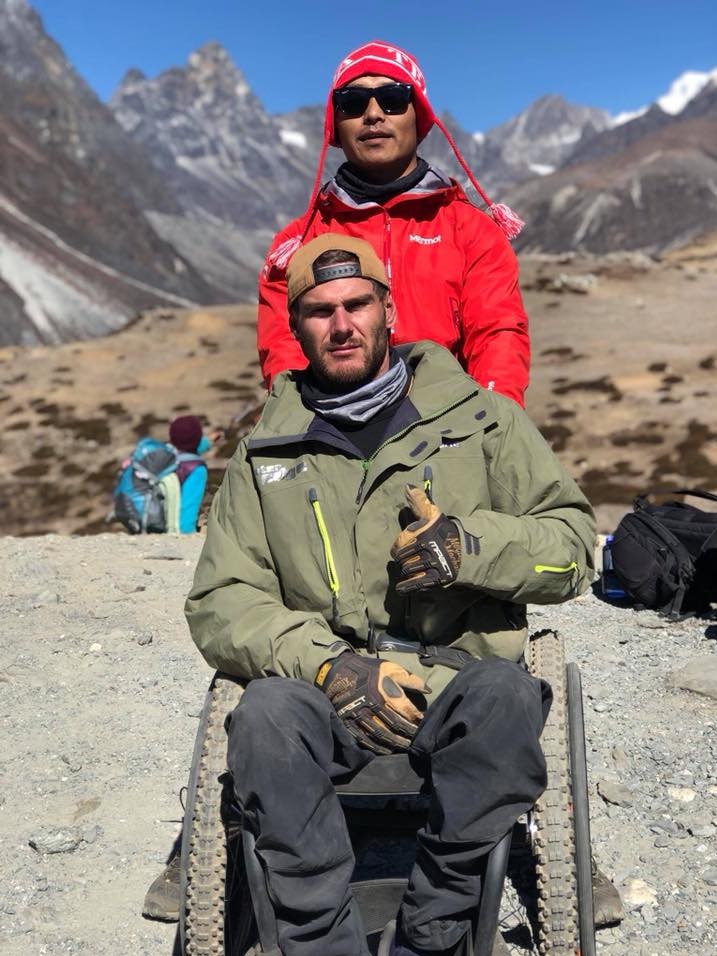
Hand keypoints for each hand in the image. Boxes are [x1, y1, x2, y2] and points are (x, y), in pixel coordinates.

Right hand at [315, 653, 429, 754]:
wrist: (337, 672)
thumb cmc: (367, 670)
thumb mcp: (389, 668)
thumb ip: (409, 679)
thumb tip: (428, 689)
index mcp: (384, 690)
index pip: (405, 709)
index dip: (415, 717)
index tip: (421, 721)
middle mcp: (373, 705)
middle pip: (395, 724)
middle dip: (407, 732)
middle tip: (416, 738)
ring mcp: (360, 715)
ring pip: (381, 734)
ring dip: (395, 742)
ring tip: (405, 746)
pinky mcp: (349, 722)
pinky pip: (365, 739)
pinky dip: (377, 747)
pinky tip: (387, 749)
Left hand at [391, 485, 460, 592]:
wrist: (468, 550)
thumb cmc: (445, 531)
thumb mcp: (433, 514)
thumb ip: (419, 501)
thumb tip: (407, 486)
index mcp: (424, 533)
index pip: (400, 543)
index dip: (399, 547)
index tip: (401, 548)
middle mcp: (427, 549)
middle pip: (403, 558)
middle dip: (403, 560)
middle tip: (406, 560)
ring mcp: (433, 565)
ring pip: (408, 570)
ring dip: (406, 572)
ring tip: (409, 570)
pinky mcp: (438, 578)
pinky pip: (416, 584)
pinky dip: (406, 588)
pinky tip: (402, 589)